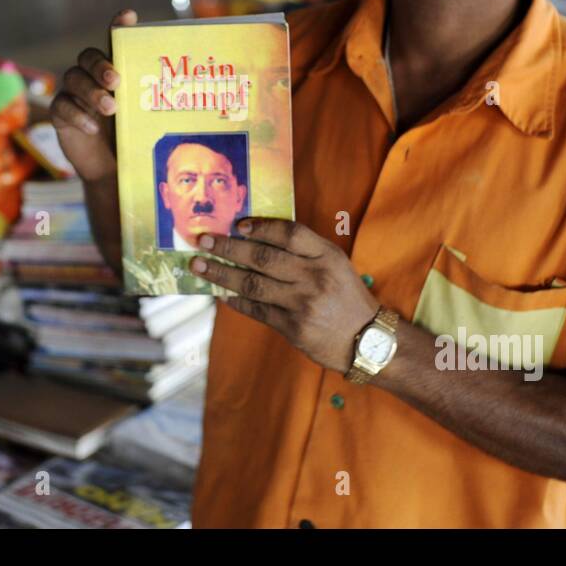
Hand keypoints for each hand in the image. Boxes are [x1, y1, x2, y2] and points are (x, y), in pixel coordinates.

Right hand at [49, 9, 136, 182]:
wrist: (111, 170)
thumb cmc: (132, 139)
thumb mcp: (145, 118)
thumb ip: (153, 102)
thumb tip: (189, 94)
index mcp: (114, 70)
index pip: (114, 40)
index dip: (118, 24)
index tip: (129, 16)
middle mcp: (91, 76)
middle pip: (88, 56)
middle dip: (101, 66)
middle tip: (116, 81)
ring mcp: (73, 93)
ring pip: (73, 78)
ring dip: (91, 91)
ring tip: (111, 108)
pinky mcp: (60, 114)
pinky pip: (61, 106)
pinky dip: (77, 115)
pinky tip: (93, 127)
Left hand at [190, 218, 378, 373]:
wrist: (366, 340)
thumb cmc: (346, 296)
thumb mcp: (335, 264)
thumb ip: (304, 251)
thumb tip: (256, 236)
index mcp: (327, 256)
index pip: (290, 233)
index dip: (261, 227)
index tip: (237, 225)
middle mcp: (315, 277)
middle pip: (263, 257)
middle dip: (227, 248)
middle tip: (203, 240)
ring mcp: (303, 303)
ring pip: (252, 284)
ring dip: (221, 274)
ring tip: (198, 265)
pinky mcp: (293, 327)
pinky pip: (256, 310)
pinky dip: (234, 300)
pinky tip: (219, 293)